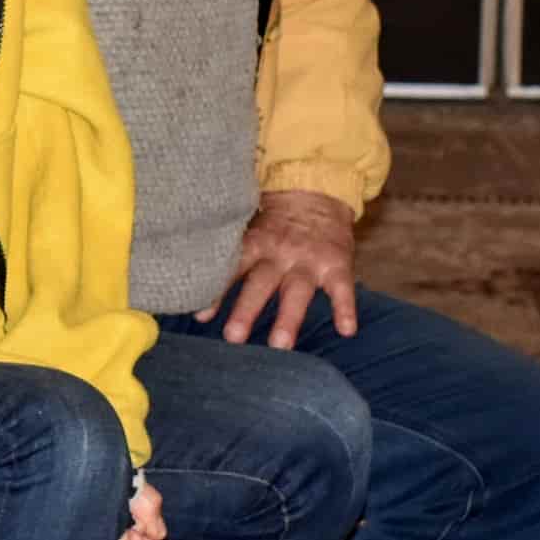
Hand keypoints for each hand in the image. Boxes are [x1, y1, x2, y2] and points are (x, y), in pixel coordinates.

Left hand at [199, 190, 358, 350]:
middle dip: (247, 309)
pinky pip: (342, 289)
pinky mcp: (337, 265)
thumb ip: (229, 257)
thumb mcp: (249, 231)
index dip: (216, 292)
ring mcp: (309, 261)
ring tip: (280, 346)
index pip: (231, 269)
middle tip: (233, 338)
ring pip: (297, 291)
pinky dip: (345, 309)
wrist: (316, 193)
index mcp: (254, 244)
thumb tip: (192, 285)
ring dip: (289, 318)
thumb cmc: (272, 224)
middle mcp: (280, 254)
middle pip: (261, 283)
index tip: (202, 316)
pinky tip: (346, 331)